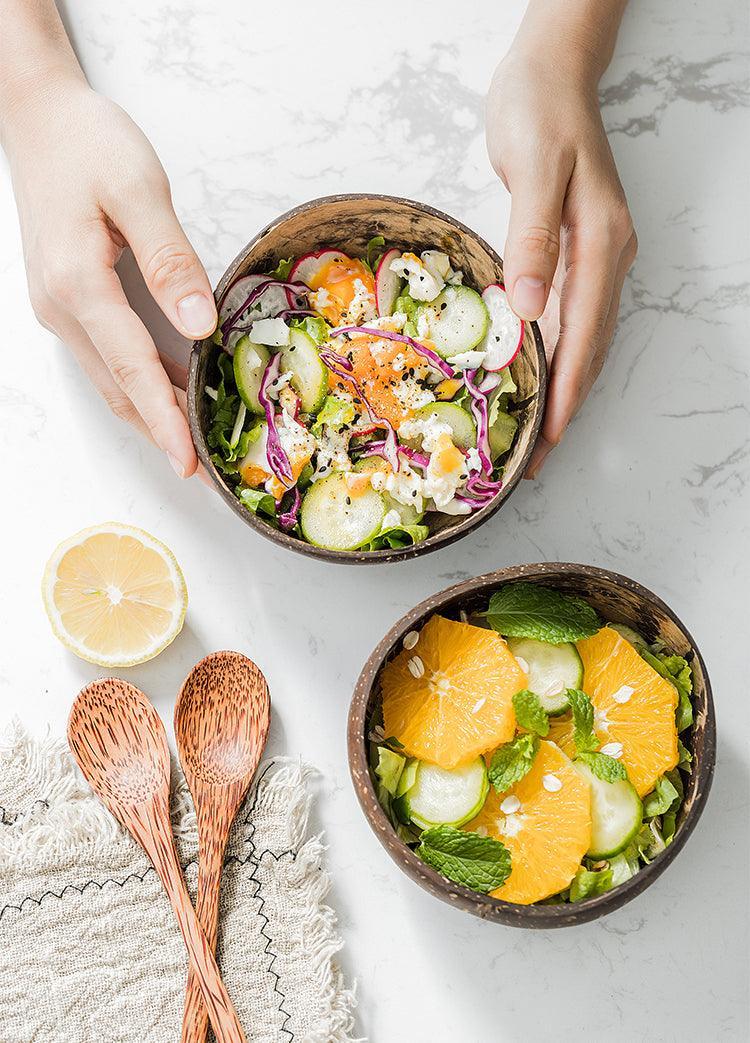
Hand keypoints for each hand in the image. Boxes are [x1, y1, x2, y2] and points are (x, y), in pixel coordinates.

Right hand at [3, 79, 216, 477]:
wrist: (40, 117)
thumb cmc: (88, 142)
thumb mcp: (138, 190)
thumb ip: (170, 259)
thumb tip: (198, 325)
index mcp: (78, 283)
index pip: (131, 369)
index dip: (164, 420)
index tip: (189, 461)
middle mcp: (61, 306)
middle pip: (117, 388)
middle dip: (160, 431)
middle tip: (201, 468)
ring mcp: (59, 307)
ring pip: (110, 379)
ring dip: (149, 413)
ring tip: (192, 442)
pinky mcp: (68, 300)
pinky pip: (106, 357)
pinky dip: (138, 384)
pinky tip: (169, 392)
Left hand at [486, 48, 636, 476]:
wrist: (551, 72)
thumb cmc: (539, 112)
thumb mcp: (535, 170)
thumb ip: (532, 239)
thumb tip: (528, 310)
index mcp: (600, 243)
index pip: (585, 335)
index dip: (567, 392)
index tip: (550, 439)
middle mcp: (607, 256)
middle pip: (590, 348)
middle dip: (566, 407)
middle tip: (537, 459)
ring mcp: (597, 255)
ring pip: (584, 338)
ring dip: (563, 387)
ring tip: (538, 433)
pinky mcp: (578, 250)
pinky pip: (573, 317)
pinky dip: (557, 354)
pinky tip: (539, 375)